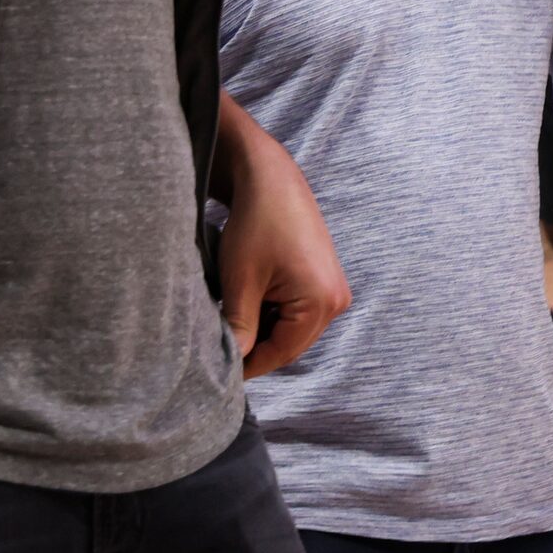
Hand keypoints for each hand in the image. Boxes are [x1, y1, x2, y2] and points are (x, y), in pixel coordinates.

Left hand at [216, 107, 351, 376]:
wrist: (271, 179)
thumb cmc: (256, 225)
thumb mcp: (240, 283)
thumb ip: (239, 329)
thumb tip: (230, 366)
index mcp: (321, 303)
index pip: (281, 353)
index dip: (248, 366)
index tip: (216, 372)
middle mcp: (336, 301)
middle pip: (290, 343)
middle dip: (256, 346)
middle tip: (218, 345)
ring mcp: (334, 289)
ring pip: (292, 328)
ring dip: (263, 328)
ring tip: (231, 316)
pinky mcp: (325, 278)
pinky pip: (298, 311)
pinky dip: (272, 312)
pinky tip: (250, 298)